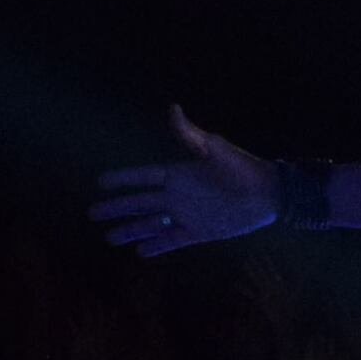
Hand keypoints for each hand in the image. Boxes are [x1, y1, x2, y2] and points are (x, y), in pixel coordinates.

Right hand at [90, 108, 284, 256]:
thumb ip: (190, 134)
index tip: (100, 182)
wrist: (268, 194)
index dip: (122, 179)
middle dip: (117, 208)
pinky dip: (157, 245)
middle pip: (140, 203)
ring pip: (152, 225)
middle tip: (92, 214)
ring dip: (132, 230)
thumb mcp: (215, 148)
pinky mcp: (199, 231)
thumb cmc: (242, 168)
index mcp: (178, 173)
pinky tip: (141, 251)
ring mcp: (187, 214)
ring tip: (110, 238)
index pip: (143, 177)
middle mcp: (178, 195)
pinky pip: (172, 240)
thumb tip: (173, 108)